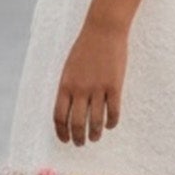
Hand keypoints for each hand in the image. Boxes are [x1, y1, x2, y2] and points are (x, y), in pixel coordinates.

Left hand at [54, 22, 126, 145]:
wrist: (103, 30)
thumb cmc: (85, 49)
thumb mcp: (69, 69)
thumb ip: (67, 89)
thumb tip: (68, 111)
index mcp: (65, 85)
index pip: (60, 117)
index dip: (62, 132)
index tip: (65, 140)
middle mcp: (80, 90)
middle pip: (77, 123)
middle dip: (78, 138)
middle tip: (81, 144)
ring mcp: (98, 88)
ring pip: (95, 121)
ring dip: (95, 134)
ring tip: (95, 138)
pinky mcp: (115, 86)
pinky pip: (113, 112)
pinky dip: (111, 123)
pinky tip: (110, 125)